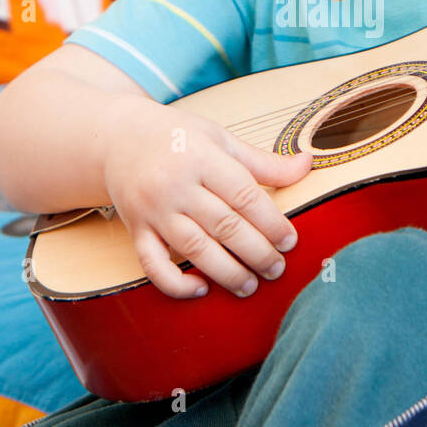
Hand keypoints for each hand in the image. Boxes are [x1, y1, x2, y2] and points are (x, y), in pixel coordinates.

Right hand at [102, 96, 312, 297]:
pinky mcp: (135, 230)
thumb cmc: (178, 138)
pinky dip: (175, 283)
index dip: (271, 222)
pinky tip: (201, 289)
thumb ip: (263, 161)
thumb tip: (308, 165)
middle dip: (256, 252)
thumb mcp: (220, 139)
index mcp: (201, 157)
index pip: (243, 195)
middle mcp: (175, 184)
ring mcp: (152, 209)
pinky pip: (152, 264)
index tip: (290, 241)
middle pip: (223, 226)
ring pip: (193, 248)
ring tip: (250, 286)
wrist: (118, 138)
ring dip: (226, 272)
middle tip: (277, 269)